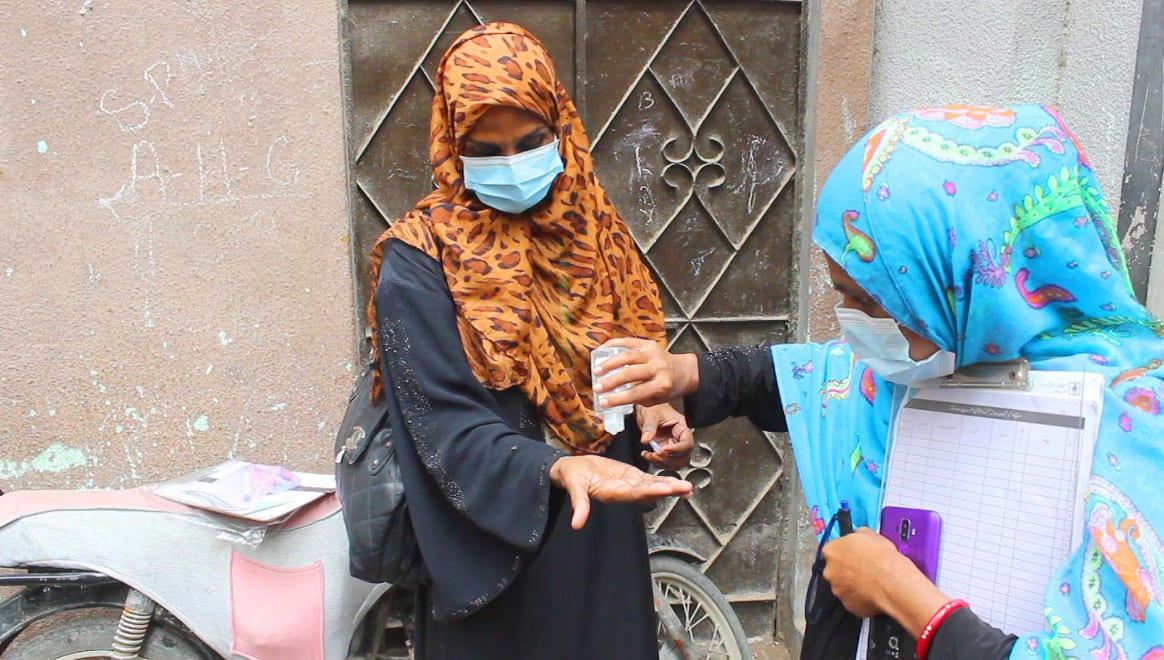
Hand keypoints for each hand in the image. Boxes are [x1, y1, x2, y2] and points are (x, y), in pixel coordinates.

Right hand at [549, 455, 692, 529]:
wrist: (571, 470)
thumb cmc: (571, 477)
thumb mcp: (574, 488)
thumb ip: (579, 505)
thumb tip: (576, 525)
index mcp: (613, 493)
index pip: (635, 493)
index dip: (651, 491)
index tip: (666, 489)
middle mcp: (624, 492)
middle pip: (650, 491)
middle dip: (668, 489)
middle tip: (686, 488)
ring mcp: (628, 484)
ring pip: (652, 486)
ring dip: (670, 486)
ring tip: (688, 487)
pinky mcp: (629, 477)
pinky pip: (648, 479)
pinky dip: (662, 480)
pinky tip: (676, 482)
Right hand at [592, 338, 698, 407]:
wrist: (685, 370)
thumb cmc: (669, 388)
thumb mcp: (658, 400)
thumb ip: (638, 399)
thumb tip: (614, 397)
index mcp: (662, 385)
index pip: (636, 393)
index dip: (617, 398)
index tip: (603, 402)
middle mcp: (658, 367)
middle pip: (630, 374)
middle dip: (611, 381)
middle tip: (597, 387)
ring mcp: (654, 353)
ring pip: (627, 356)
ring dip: (609, 363)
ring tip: (597, 370)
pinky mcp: (650, 343)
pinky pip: (629, 341)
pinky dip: (614, 344)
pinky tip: (602, 350)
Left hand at [636, 403, 693, 470]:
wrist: (647, 409)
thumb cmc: (654, 408)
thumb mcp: (651, 414)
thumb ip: (649, 427)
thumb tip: (646, 439)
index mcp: (682, 428)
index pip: (687, 444)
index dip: (677, 450)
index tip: (662, 449)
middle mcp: (680, 439)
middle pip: (684, 457)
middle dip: (669, 459)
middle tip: (655, 454)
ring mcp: (673, 446)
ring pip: (676, 463)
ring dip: (663, 463)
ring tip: (650, 455)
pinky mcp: (665, 451)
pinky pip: (666, 462)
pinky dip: (657, 463)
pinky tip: (647, 455)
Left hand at [821, 528, 947, 633]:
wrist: (892, 582)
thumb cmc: (882, 558)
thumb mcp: (869, 533)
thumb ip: (857, 535)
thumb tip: (859, 536)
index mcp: (831, 550)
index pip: (833, 549)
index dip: (845, 551)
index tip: (854, 553)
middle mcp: (830, 571)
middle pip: (835, 569)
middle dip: (847, 569)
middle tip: (864, 568)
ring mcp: (838, 590)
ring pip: (843, 585)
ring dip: (853, 583)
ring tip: (871, 581)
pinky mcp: (848, 605)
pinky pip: (852, 599)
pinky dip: (860, 597)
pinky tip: (872, 592)